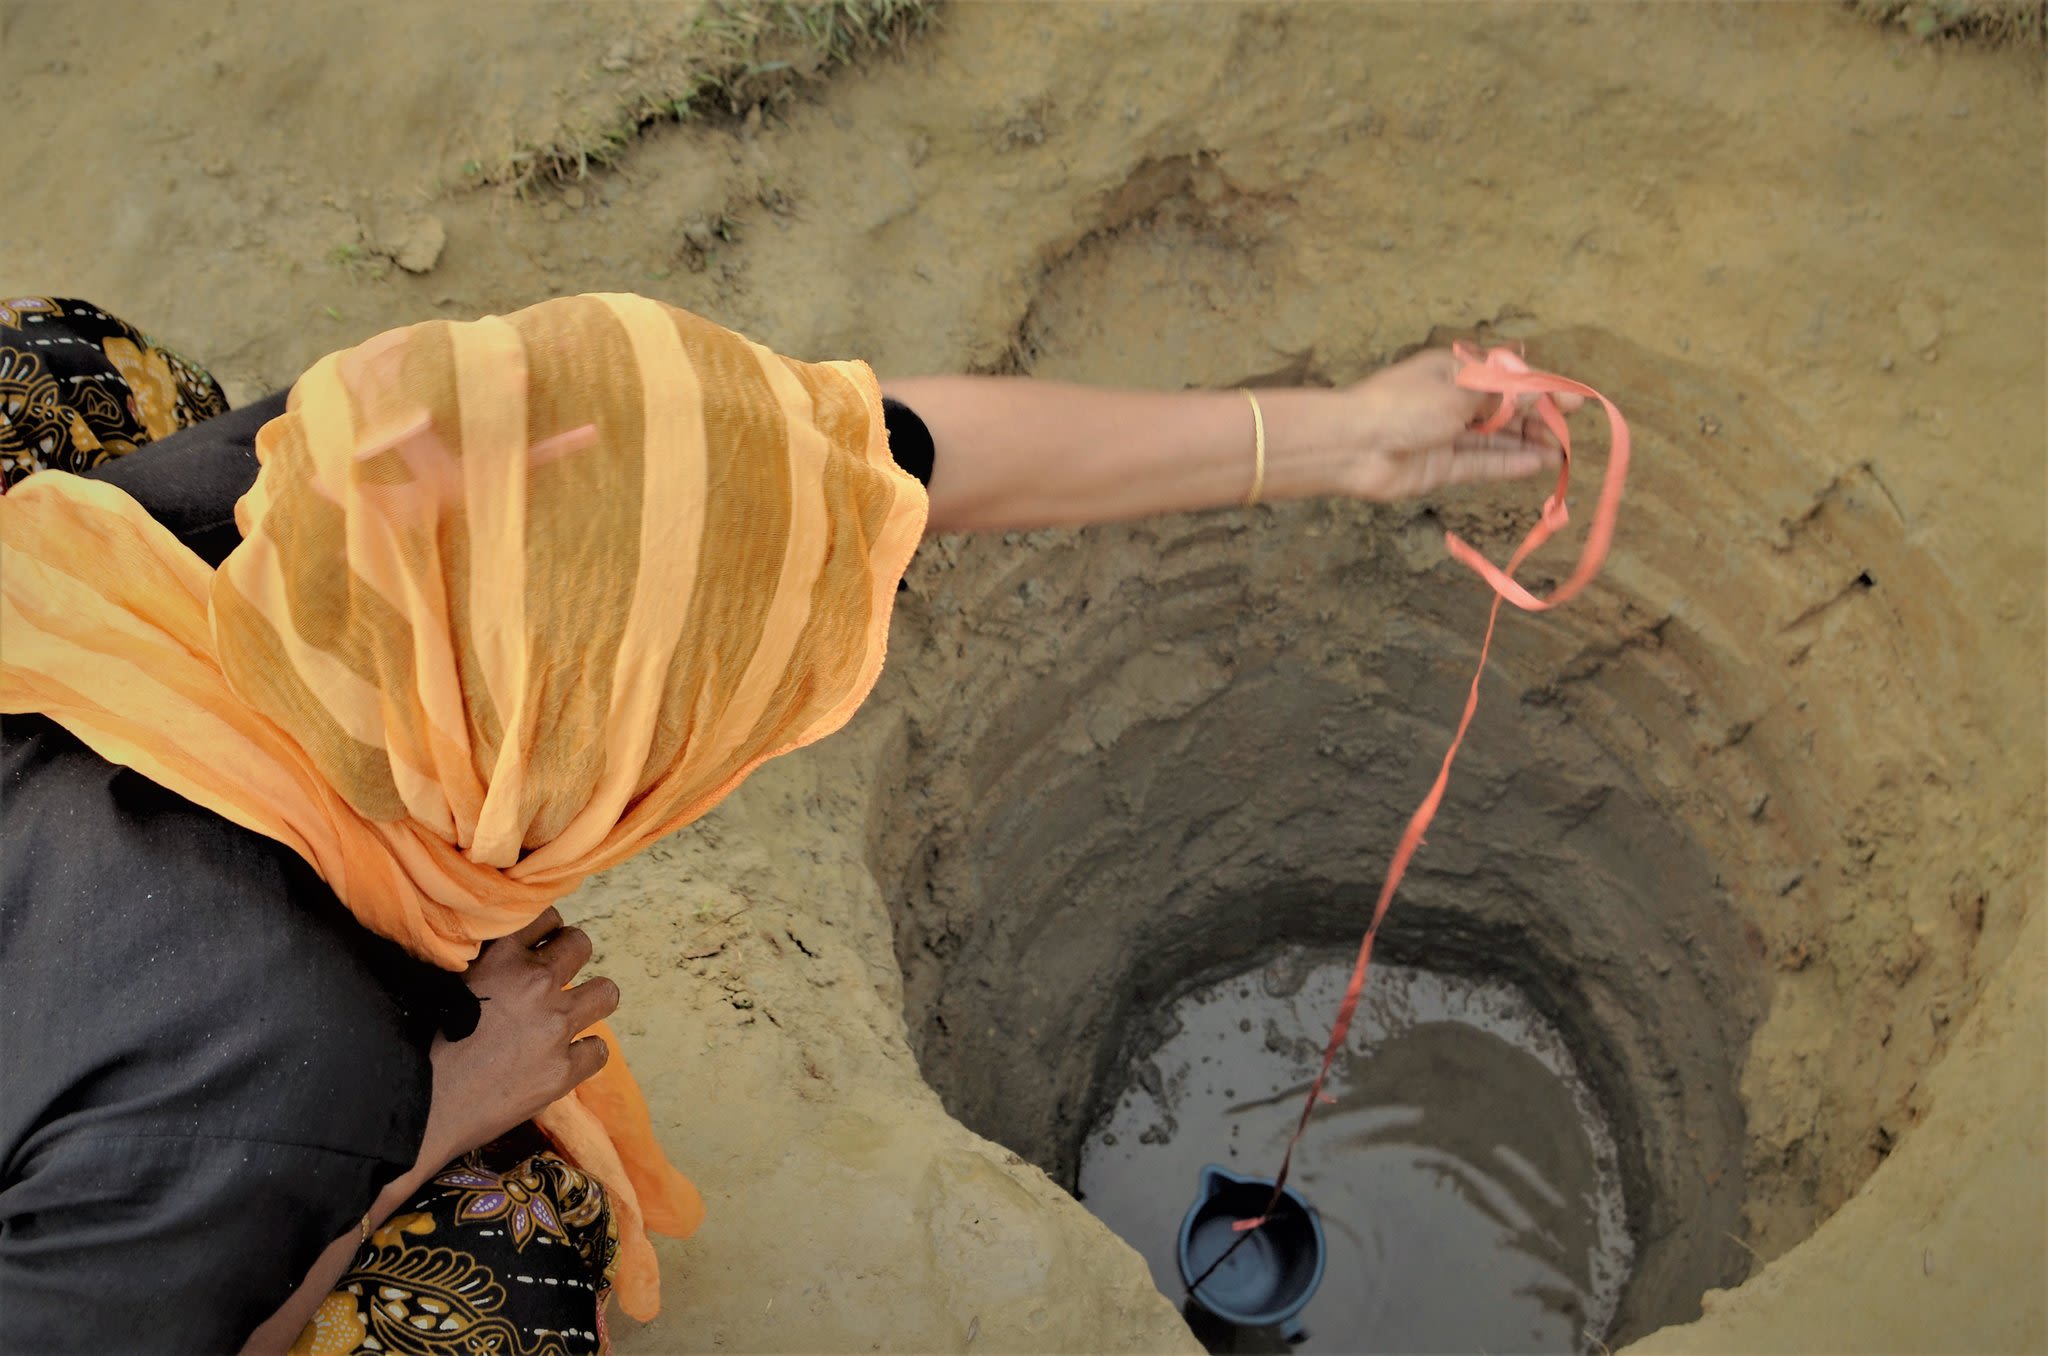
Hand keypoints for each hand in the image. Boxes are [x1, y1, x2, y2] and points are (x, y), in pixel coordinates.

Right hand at [416, 908, 618, 1170]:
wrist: (419, 1105)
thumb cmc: (418, 1043)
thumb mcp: (444, 983)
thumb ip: (479, 964)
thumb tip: (496, 956)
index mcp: (501, 956)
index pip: (545, 917)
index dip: (545, 933)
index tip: (539, 947)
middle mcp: (535, 982)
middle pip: (581, 944)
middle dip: (571, 957)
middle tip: (555, 979)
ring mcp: (555, 1025)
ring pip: (606, 993)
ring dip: (591, 1001)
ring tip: (572, 1014)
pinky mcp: (564, 1069)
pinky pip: (599, 1050)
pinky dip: (585, 1055)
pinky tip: (564, 1060)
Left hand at [1330, 348, 1581, 501]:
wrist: (1352, 445)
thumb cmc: (1403, 406)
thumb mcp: (1460, 392)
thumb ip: (1502, 396)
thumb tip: (1538, 395)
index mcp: (1454, 371)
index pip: (1508, 379)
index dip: (1542, 391)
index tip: (1575, 402)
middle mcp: (1452, 401)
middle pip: (1503, 410)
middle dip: (1538, 420)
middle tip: (1570, 433)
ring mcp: (1445, 435)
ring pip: (1495, 439)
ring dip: (1528, 444)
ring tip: (1561, 453)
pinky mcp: (1440, 466)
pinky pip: (1481, 463)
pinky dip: (1508, 464)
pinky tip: (1537, 464)